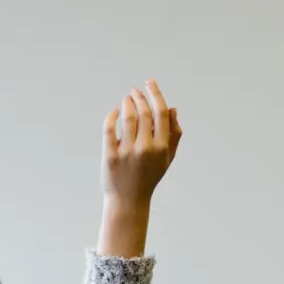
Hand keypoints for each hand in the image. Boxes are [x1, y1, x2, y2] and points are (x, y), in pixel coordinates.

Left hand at [99, 79, 181, 257]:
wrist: (129, 201)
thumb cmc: (149, 177)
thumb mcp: (166, 158)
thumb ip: (173, 134)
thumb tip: (172, 108)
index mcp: (162, 148)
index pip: (160, 113)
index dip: (155, 94)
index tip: (149, 82)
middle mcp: (145, 149)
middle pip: (143, 112)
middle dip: (139, 97)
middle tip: (135, 91)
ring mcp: (127, 152)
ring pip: (127, 117)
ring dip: (126, 103)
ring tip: (126, 99)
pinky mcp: (111, 156)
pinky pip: (109, 128)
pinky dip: (112, 115)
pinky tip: (114, 111)